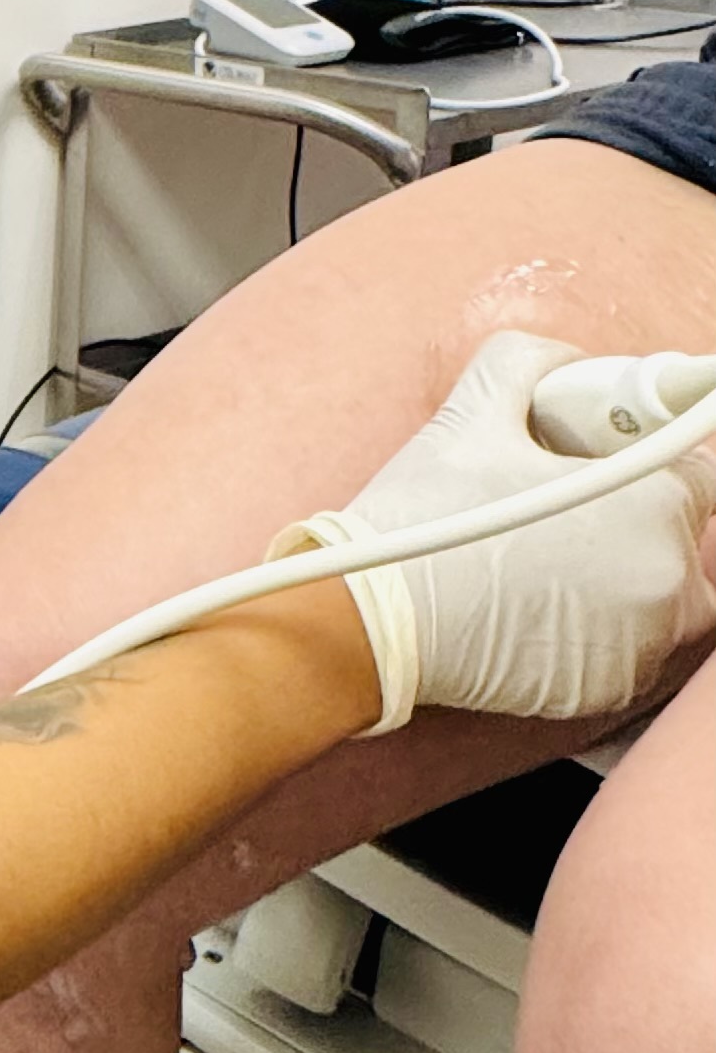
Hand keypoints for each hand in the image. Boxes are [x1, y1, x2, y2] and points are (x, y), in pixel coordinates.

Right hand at [286, 331, 715, 727]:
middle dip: (635, 525)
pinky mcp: (610, 690)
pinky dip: (598, 633)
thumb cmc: (424, 522)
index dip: (650, 467)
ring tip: (546, 566)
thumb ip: (532, 363)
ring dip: (624, 581)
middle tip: (564, 516)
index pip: (701, 474)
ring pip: (664, 598)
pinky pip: (630, 650)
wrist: (369, 623)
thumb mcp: (472, 413)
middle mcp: (667, 578)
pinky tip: (538, 611)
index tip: (609, 470)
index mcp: (653, 502)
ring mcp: (642, 643)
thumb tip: (560, 362)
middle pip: (684, 539)